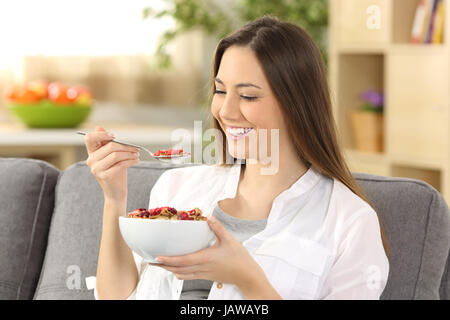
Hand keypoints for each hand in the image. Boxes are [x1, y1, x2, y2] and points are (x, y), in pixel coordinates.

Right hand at [85, 125, 139, 201]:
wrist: (115, 192)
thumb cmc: (115, 171)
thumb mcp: (111, 155)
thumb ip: (106, 143)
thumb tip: (99, 127)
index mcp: (91, 153)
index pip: (89, 138)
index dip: (101, 134)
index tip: (114, 136)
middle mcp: (91, 160)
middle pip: (109, 146)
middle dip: (126, 146)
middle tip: (136, 148)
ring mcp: (96, 169)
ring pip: (115, 155)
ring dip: (129, 153)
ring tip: (137, 155)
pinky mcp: (104, 176)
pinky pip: (120, 164)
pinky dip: (130, 161)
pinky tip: (135, 161)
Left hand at [150, 215, 264, 289]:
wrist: (247, 276)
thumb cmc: (240, 259)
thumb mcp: (230, 240)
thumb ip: (218, 228)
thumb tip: (209, 216)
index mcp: (206, 258)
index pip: (183, 260)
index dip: (169, 259)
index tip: (158, 257)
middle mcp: (202, 268)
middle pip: (178, 269)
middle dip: (164, 266)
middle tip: (152, 262)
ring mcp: (204, 274)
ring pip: (182, 274)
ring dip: (170, 270)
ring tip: (160, 265)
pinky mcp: (207, 277)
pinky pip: (189, 277)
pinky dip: (180, 273)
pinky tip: (177, 270)